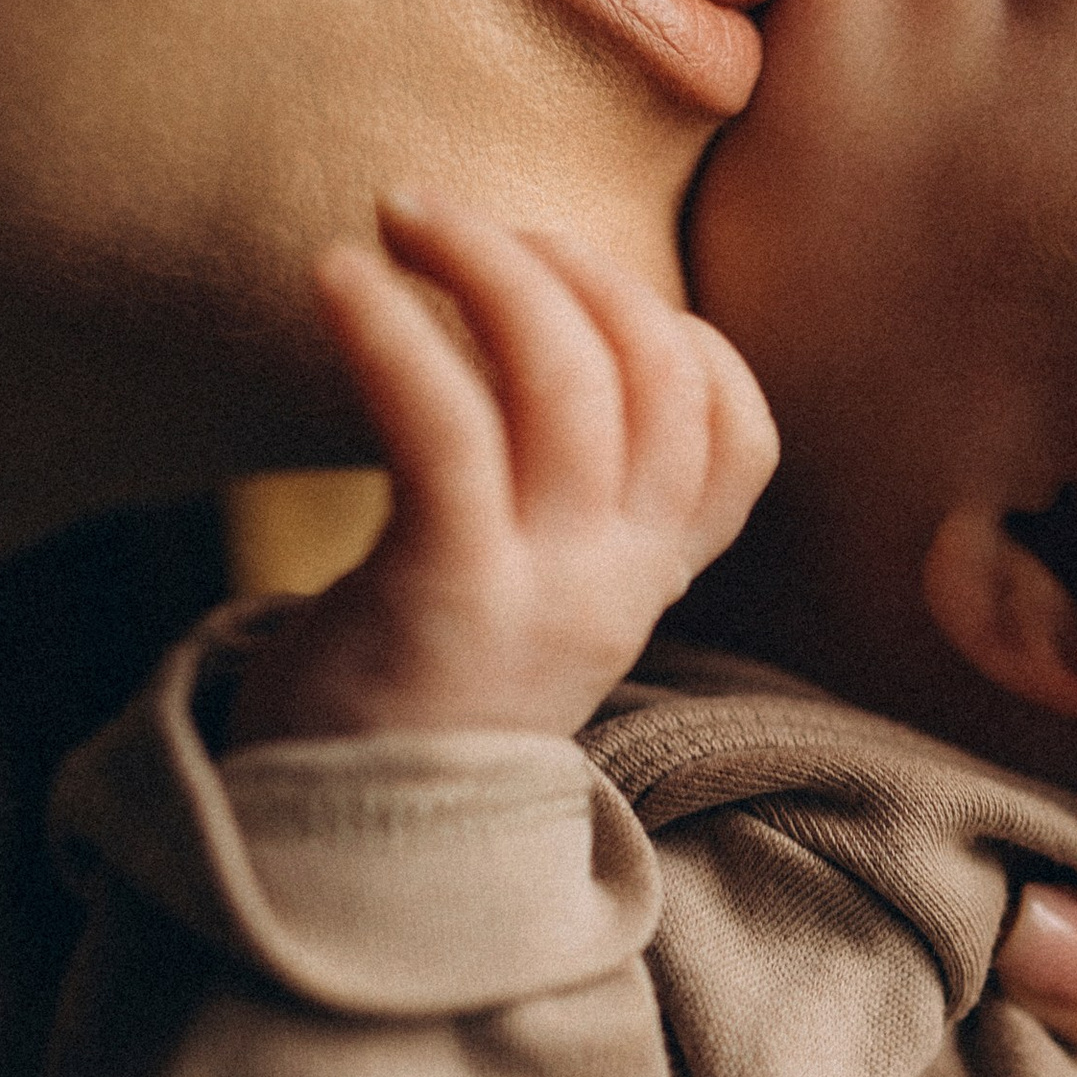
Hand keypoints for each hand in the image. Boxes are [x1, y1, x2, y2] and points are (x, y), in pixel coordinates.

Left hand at [226, 195, 777, 746]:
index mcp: (644, 583)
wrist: (341, 863)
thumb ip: (551, 505)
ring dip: (486, 262)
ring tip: (398, 216)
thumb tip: (517, 347)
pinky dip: (393, 331)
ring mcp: (544, 592)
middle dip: (564, 258)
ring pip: (567, 382)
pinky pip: (447, 429)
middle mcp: (618, 584)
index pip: (740, 439)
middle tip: (442, 214)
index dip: (680, 334)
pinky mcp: (447, 597)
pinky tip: (336, 279)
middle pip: (654, 374)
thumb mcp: (520, 601)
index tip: (569, 292)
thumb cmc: (408, 700)